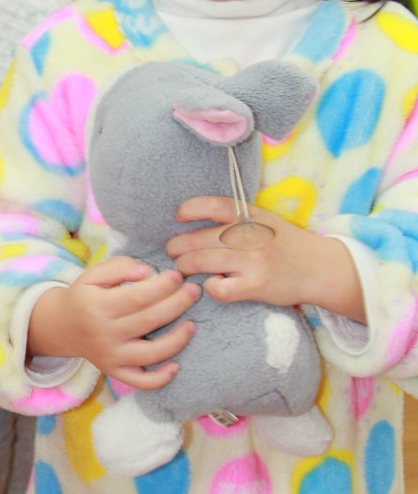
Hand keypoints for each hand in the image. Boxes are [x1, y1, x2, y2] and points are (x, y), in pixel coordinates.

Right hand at [28, 256, 198, 389]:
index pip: (138, 296)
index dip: (162, 286)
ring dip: (177, 340)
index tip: (178, 276)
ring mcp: (111, 357)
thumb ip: (120, 267)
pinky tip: (176, 365)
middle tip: (194, 291)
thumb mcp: (93, 274)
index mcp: (98, 307)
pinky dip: (161, 378)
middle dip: (178, 304)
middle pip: (149, 320)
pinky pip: (141, 382)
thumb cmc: (84, 296)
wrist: (61, 327)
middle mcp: (105, 334)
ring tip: (192, 325)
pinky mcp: (115, 372)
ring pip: (151, 353)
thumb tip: (148, 272)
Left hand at [167, 197, 364, 321]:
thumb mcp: (263, 219)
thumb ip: (235, 217)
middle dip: (177, 246)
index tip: (179, 216)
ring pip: (201, 262)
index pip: (213, 205)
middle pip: (198, 239)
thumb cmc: (284, 243)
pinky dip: (209, 287)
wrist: (319, 268)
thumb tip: (191, 218)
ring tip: (183, 269)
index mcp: (250, 215)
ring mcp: (252, 260)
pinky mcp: (255, 285)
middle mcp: (249, 235)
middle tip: (173, 251)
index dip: (190, 209)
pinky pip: (217, 288)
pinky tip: (213, 284)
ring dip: (185, 266)